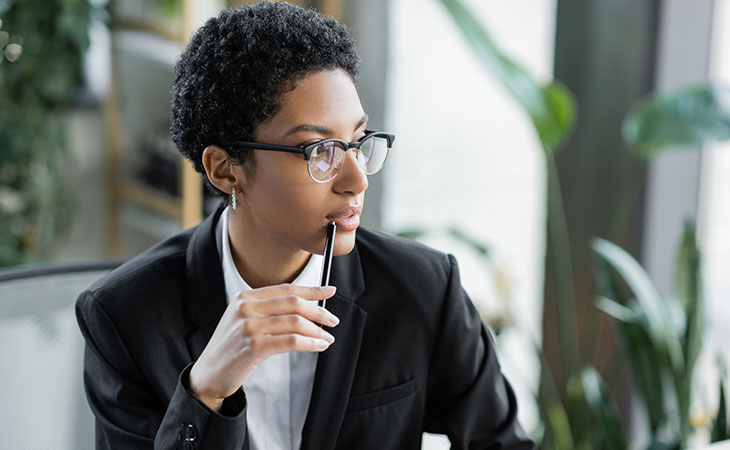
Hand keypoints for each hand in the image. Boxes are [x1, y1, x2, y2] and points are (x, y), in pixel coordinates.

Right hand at [188, 284, 338, 410]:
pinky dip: (309, 343)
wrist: (209, 374)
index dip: (311, 290)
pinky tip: (318, 346)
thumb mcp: (243, 320)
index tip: (330, 291)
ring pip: (295, 322)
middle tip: (332, 319)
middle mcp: (245, 308)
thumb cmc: (231, 348)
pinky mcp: (253, 346)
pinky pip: (291, 341)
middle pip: (293, 303)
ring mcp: (248, 326)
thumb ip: (268, 310)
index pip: (286, 289)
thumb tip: (306, 306)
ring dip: (317, 330)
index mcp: (244, 297)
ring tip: (327, 337)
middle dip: (318, 311)